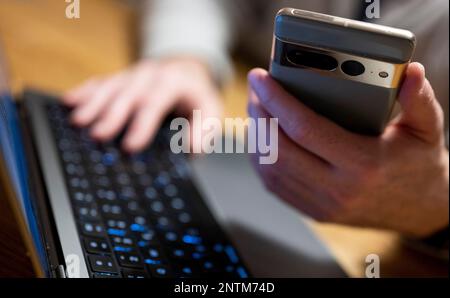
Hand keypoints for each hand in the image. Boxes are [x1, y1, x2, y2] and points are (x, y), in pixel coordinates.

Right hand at [63, 57, 221, 151]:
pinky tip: (70, 102)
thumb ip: (204, 130)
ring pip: (111, 87)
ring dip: (93, 104)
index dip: (142, 124)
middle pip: (129, 94)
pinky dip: (85, 92)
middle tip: (98, 135)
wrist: (186, 70)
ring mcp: (133, 74)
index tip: (131, 146)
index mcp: (173, 82)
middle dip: (112, 115)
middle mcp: (150, 74)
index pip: (156, 102)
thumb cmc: (197, 96)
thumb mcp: (211, 110)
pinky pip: (101, 82)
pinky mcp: (121, 78)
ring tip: (78, 121)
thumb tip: (192, 149)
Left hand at [247, 63, 448, 236]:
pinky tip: (261, 138)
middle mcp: (337, 189)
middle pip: (278, 149)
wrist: (420, 209)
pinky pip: (275, 185)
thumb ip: (419, 99)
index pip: (304, 129)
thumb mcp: (426, 129)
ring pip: (270, 169)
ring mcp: (322, 204)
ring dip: (256, 137)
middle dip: (259, 115)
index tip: (261, 79)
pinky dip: (261, 159)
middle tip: (255, 91)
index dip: (277, 100)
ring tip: (256, 110)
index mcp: (362, 165)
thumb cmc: (419, 164)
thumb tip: (410, 71)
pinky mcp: (314, 212)